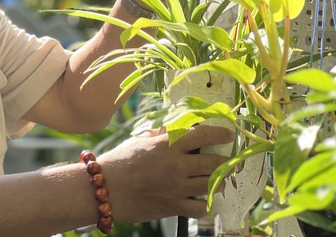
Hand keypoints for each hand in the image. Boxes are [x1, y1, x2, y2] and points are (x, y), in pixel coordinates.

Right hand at [98, 125, 231, 222]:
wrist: (106, 188)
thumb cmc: (120, 161)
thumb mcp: (140, 140)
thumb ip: (160, 134)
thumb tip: (175, 127)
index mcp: (167, 144)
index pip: (202, 135)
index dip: (220, 134)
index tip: (228, 135)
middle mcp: (176, 165)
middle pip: (215, 162)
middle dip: (226, 161)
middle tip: (229, 160)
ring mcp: (177, 187)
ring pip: (212, 185)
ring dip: (219, 181)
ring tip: (219, 179)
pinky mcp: (174, 207)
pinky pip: (201, 207)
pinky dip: (205, 204)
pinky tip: (203, 199)